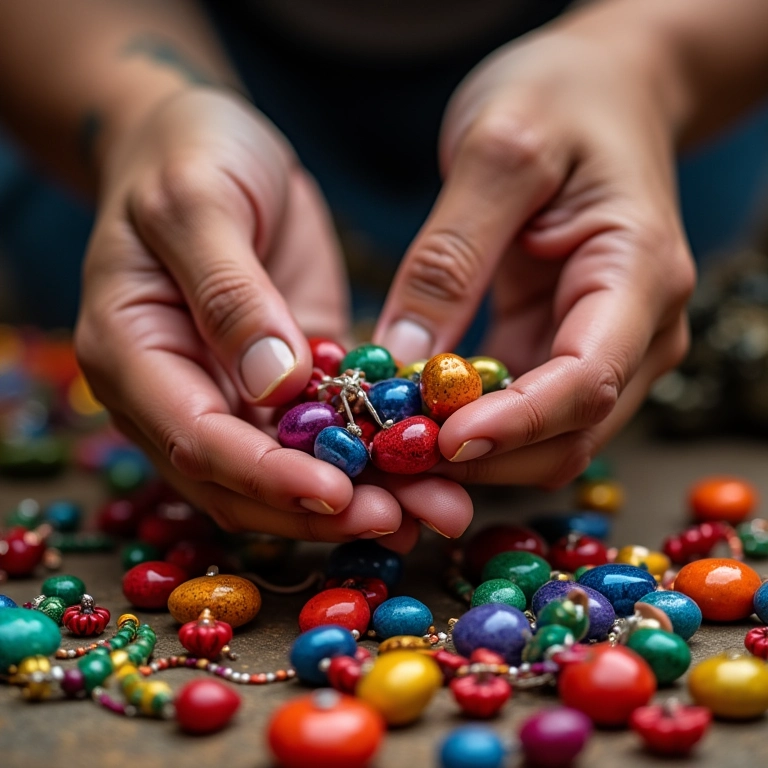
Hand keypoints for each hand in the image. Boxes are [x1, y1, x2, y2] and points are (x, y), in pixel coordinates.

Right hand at [76, 88, 471, 548]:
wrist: (207, 142)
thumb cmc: (186, 154)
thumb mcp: (198, 202)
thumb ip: (229, 294)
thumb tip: (274, 384)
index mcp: (131, 354)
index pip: (195, 439)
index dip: (266, 475)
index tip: (338, 493)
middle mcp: (176, 392)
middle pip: (242, 480)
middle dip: (322, 507)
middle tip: (407, 518)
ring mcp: (231, 393)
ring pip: (287, 471)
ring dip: (359, 497)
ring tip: (436, 508)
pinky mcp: (283, 381)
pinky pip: (323, 434)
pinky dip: (370, 456)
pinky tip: (423, 466)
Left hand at [374, 23, 694, 487]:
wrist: (604, 89)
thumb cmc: (562, 97)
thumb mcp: (497, 153)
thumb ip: (451, 257)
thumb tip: (403, 360)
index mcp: (638, 275)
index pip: (587, 380)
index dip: (514, 424)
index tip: (441, 441)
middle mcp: (637, 330)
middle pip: (569, 433)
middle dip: (483, 456)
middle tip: (390, 451)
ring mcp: (604, 348)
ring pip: (546, 440)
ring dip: (472, 454)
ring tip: (391, 441)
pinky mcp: (563, 350)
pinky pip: (520, 413)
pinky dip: (469, 426)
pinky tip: (413, 416)